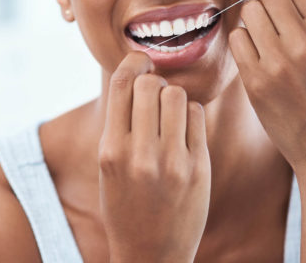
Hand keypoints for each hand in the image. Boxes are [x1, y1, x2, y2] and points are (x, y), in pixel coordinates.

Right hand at [98, 52, 210, 262]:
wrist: (150, 253)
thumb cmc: (125, 203)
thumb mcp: (107, 165)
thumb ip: (119, 123)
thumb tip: (138, 74)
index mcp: (110, 150)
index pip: (121, 85)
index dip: (132, 63)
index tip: (140, 61)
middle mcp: (139, 154)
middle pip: (151, 85)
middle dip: (153, 82)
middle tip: (154, 94)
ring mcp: (171, 162)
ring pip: (177, 95)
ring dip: (173, 98)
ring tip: (169, 115)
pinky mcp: (198, 168)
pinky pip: (197, 116)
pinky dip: (190, 115)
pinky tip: (184, 130)